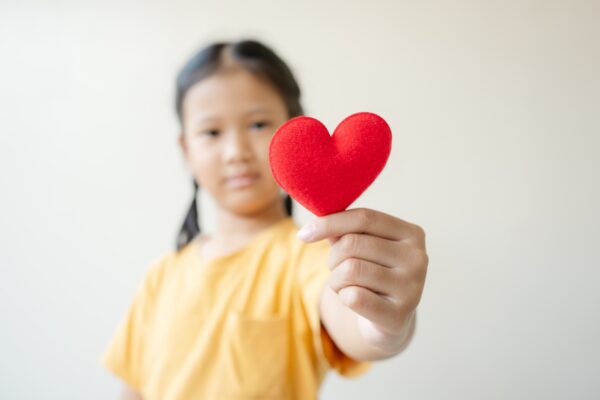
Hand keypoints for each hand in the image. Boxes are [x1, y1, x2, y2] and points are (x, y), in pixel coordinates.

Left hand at [297, 208, 427, 352]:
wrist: (390, 320)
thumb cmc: (373, 273)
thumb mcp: (362, 248)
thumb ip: (342, 231)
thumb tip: (314, 224)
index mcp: (411, 234)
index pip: (364, 218)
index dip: (329, 222)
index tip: (303, 233)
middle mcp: (417, 258)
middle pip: (353, 244)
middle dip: (333, 257)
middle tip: (336, 269)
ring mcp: (412, 288)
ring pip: (350, 270)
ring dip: (335, 279)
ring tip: (344, 285)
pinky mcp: (399, 316)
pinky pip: (353, 297)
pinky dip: (343, 297)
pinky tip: (353, 299)